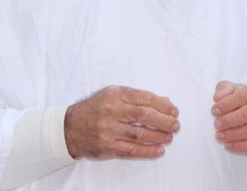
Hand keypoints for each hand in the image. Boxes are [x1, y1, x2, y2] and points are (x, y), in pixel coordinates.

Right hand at [64, 86, 179, 159]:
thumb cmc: (96, 109)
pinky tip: (159, 150)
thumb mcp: (112, 95)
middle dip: (163, 120)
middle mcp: (111, 111)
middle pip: (143, 116)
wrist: (70, 128)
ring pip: (139, 134)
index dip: (162, 105)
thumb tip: (164, 102)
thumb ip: (137, 97)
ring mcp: (108, 130)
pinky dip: (147, 151)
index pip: (144, 98)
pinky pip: (131, 150)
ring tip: (170, 137)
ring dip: (158, 136)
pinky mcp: (107, 147)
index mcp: (114, 95)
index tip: (173, 110)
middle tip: (176, 124)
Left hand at [211, 80, 246, 156]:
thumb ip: (228, 89)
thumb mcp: (243, 92)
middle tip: (217, 124)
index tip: (215, 110)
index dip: (229, 102)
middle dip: (231, 119)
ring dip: (234, 134)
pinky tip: (229, 145)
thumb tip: (217, 97)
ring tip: (220, 136)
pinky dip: (242, 146)